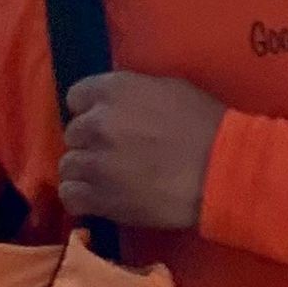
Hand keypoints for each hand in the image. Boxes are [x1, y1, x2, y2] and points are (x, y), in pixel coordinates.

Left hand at [59, 74, 225, 232]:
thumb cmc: (205, 125)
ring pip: (68, 165)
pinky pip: (69, 195)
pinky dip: (80, 197)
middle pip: (73, 133)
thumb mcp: (169, 89)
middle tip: (113, 153)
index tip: (103, 121)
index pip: (76, 96)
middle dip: (89, 142)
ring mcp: (95, 162)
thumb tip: (114, 100)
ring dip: (84, 171)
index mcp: (114, 90)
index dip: (88, 110)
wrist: (220, 171)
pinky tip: (97, 197)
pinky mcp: (98, 197)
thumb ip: (133, 92)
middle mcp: (97, 123)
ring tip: (106, 179)